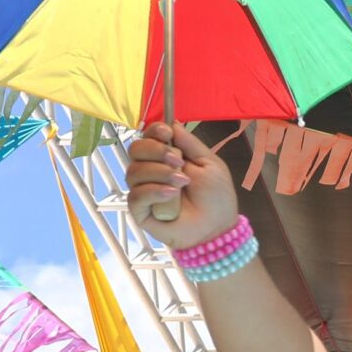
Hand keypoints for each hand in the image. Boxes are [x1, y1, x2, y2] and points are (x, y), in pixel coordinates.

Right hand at [125, 122, 239, 248]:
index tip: (167, 133)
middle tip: (178, 161)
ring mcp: (143, 189)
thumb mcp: (210, 164)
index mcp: (166, 157)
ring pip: (134, 171)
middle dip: (156, 151)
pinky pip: (136, 195)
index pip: (148, 136)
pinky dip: (153, 192)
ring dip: (160, 173)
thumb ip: (190, 143)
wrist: (217, 228)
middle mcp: (150, 170)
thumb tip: (172, 123)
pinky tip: (171, 195)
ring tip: (182, 183)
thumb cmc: (216, 197)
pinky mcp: (140, 210)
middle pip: (135, 149)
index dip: (154, 131)